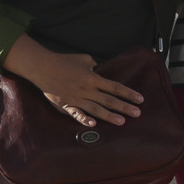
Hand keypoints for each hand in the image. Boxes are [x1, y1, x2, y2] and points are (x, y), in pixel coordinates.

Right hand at [3, 35, 143, 128]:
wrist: (42, 66)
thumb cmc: (63, 61)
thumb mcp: (83, 59)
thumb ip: (94, 65)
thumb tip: (101, 69)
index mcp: (92, 78)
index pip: (115, 86)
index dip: (128, 93)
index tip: (140, 99)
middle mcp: (86, 89)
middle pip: (109, 99)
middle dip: (124, 107)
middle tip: (137, 114)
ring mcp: (76, 98)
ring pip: (96, 109)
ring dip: (109, 116)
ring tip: (122, 122)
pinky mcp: (65, 105)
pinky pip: (76, 114)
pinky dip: (84, 119)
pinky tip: (93, 125)